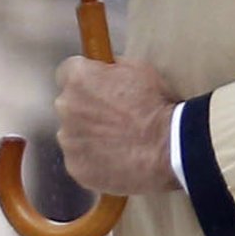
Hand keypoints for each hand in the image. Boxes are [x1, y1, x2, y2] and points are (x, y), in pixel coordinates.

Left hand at [53, 57, 180, 199]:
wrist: (168, 148)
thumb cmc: (156, 106)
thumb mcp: (138, 69)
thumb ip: (110, 68)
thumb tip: (104, 70)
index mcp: (78, 79)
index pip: (67, 73)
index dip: (85, 80)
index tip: (97, 87)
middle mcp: (66, 107)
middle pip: (69, 105)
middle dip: (86, 109)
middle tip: (114, 118)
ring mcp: (68, 140)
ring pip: (73, 135)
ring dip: (89, 136)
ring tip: (118, 142)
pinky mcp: (76, 167)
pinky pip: (80, 160)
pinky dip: (94, 160)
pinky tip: (116, 159)